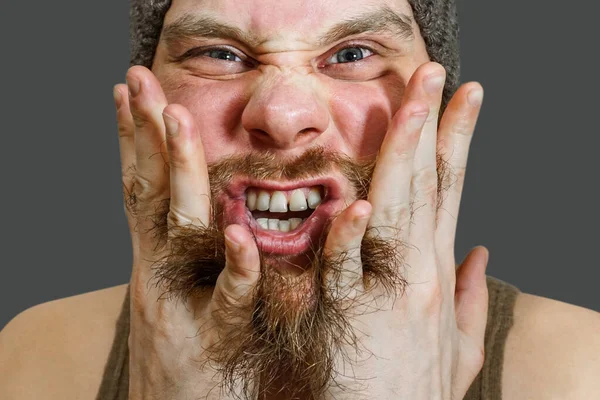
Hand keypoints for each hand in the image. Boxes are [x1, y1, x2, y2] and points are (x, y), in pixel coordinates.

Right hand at [113, 66, 260, 399]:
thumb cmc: (194, 352)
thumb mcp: (184, 293)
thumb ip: (194, 249)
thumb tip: (209, 207)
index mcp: (159, 261)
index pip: (141, 189)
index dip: (133, 140)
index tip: (131, 91)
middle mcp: (161, 276)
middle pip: (149, 197)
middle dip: (145, 137)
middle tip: (144, 84)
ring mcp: (183, 308)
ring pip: (180, 235)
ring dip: (180, 176)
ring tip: (179, 123)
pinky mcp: (214, 346)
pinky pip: (229, 302)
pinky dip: (236, 268)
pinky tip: (241, 236)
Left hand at [322, 62, 487, 398]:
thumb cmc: (412, 389)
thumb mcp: (455, 347)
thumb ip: (470, 298)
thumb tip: (483, 254)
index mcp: (436, 271)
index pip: (449, 191)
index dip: (457, 141)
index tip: (465, 97)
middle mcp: (421, 274)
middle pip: (428, 187)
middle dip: (430, 126)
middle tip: (433, 72)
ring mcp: (391, 295)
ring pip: (397, 213)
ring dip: (402, 157)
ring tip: (411, 105)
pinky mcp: (353, 322)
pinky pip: (347, 272)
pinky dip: (352, 237)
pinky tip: (359, 203)